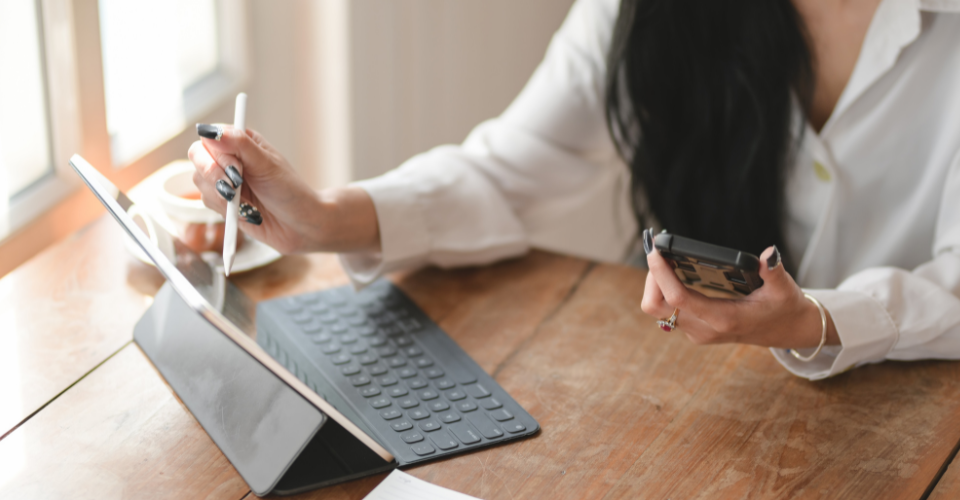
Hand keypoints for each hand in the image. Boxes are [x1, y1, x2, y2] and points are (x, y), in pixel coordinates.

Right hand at [188, 125, 379, 253]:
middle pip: (197, 157)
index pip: (210, 137)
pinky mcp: (222, 202)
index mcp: (241, 142)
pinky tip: (245, 211)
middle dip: (215, 174)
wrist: (300, 225)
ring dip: (221, 193)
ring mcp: (224, 180)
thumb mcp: (267, 164)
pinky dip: (224, 208)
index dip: (217, 154)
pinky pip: (206, 201)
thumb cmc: (290, 191)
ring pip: (199, 180)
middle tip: (237, 186)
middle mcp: (230, 158)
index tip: (237, 168)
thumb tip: (211, 130)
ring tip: (246, 201)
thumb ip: (239, 144)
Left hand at [640, 237, 838, 348]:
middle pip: (656, 307)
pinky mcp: (696, 329)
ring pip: (658, 311)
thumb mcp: (784, 289)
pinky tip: (672, 272)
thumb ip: (774, 271)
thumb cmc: (784, 308)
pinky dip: (663, 291)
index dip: (661, 274)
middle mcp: (704, 328)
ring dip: (654, 285)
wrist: (787, 331)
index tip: (654, 251)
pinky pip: (667, 311)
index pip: (678, 298)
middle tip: (658, 253)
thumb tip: (768, 253)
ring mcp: (698, 332)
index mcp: (723, 318)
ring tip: (663, 259)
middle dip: (651, 278)